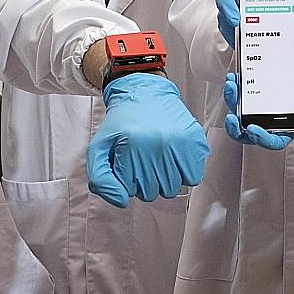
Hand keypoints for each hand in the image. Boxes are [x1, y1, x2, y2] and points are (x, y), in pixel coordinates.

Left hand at [87, 73, 209, 207]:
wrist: (145, 92)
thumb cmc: (122, 123)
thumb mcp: (98, 148)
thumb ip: (101, 180)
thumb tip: (123, 201)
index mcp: (132, 148)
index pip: (132, 191)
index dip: (128, 180)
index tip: (128, 162)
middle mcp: (158, 145)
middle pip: (155, 192)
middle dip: (147, 181)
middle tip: (143, 159)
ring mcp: (179, 143)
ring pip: (174, 187)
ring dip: (166, 178)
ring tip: (158, 157)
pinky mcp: (195, 141)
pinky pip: (193, 177)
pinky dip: (184, 172)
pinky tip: (173, 157)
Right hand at [214, 0, 293, 47]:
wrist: (280, 31)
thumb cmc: (285, 7)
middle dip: (227, 0)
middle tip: (237, 14)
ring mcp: (234, 10)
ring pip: (222, 10)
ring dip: (229, 18)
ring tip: (239, 26)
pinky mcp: (232, 28)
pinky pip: (228, 30)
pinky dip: (234, 34)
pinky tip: (243, 39)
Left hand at [221, 33, 293, 146]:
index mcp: (292, 120)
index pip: (275, 139)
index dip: (262, 139)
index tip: (252, 128)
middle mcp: (275, 113)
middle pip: (251, 130)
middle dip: (237, 128)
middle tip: (232, 117)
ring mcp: (263, 99)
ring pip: (241, 111)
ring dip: (233, 102)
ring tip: (233, 86)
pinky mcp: (254, 83)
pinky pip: (240, 91)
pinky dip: (234, 87)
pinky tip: (234, 76)